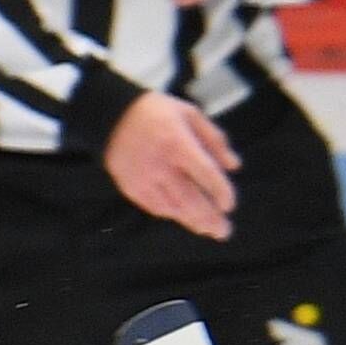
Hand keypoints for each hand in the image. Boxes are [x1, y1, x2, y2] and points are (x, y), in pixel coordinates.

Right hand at [106, 91, 239, 241]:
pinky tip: (182, 216)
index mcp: (178, 143)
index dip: (220, 192)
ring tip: (207, 229)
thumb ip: (214, 140)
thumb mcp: (190, 115)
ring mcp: (143, 178)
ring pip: (172, 208)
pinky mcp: (130, 187)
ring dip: (192, 221)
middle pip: (189, 199)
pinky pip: (154, 207)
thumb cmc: (157, 112)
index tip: (229, 205)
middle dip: (209, 219)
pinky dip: (171, 213)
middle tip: (224, 231)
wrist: (111, 114)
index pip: (205, 173)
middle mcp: (160, 165)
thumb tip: (234, 166)